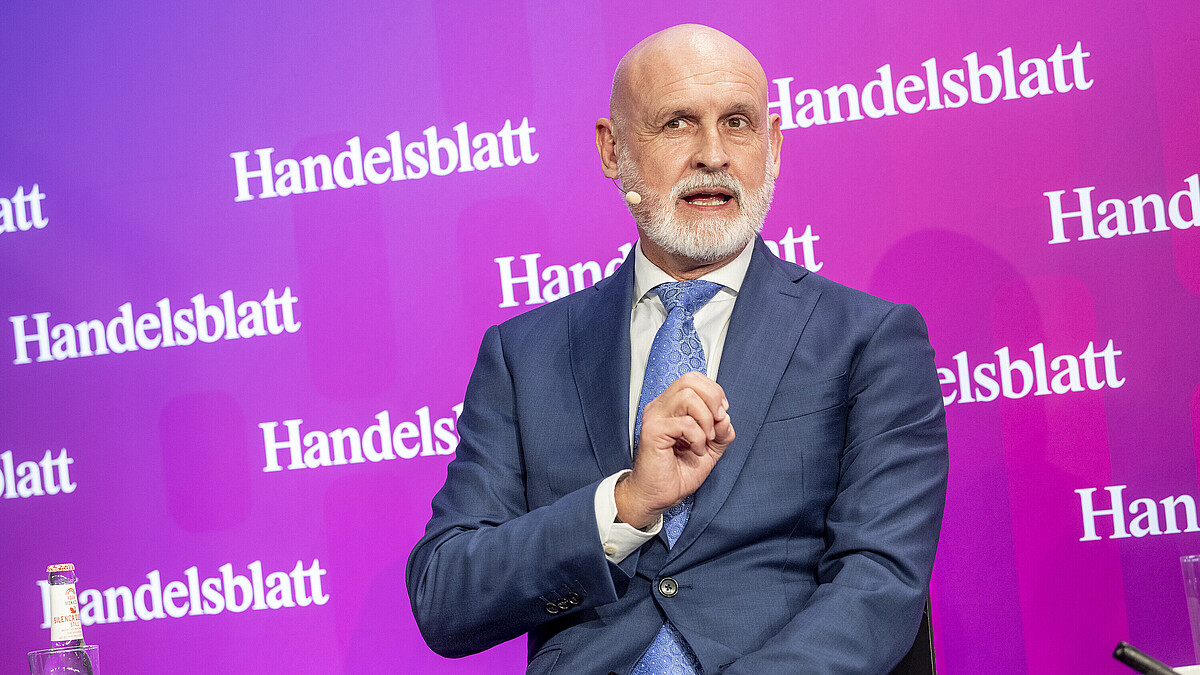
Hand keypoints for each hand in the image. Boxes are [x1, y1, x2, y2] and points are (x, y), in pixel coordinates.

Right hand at [615, 371, 734, 528]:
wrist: (657, 497)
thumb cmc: (676, 473)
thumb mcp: (709, 449)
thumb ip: (721, 432)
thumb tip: (725, 418)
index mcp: (671, 407)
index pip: (693, 379)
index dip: (714, 392)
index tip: (721, 414)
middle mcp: (661, 407)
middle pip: (690, 380)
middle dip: (712, 400)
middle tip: (715, 424)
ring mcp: (655, 417)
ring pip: (688, 396)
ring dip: (705, 419)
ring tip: (704, 439)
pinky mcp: (653, 431)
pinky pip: (685, 423)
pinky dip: (698, 438)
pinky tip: (695, 450)